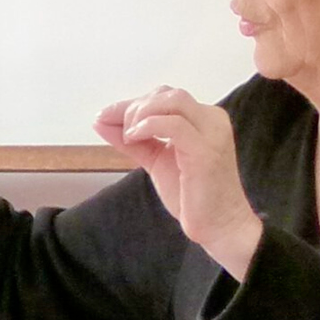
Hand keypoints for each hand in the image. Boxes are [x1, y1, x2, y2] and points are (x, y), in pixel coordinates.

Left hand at [95, 87, 262, 277]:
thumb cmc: (191, 195)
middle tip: (117, 129)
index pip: (164, 96)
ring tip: (129, 136)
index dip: (131, 103)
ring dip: (140, 114)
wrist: (218, 225)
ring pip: (172, 100)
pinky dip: (147, 125)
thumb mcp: (156, 160)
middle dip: (134, 107)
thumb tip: (101, 121)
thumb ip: (132, 140)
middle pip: (166, 94)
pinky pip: (173, 124)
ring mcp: (211, 132)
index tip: (104, 117)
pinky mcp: (205, 150)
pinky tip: (133, 138)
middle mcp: (212, 119)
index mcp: (203, 118)